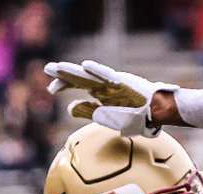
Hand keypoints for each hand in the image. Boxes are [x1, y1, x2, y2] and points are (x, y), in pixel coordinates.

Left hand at [44, 60, 177, 137]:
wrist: (156, 114)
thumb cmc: (135, 116)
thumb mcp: (106, 117)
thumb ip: (88, 111)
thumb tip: (69, 107)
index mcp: (99, 92)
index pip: (77, 85)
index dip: (63, 85)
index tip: (50, 90)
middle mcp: (104, 85)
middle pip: (80, 77)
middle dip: (63, 73)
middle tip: (46, 68)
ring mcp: (113, 82)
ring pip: (90, 75)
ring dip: (75, 70)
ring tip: (59, 66)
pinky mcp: (123, 83)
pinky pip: (109, 76)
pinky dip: (98, 71)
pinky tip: (85, 66)